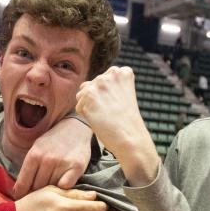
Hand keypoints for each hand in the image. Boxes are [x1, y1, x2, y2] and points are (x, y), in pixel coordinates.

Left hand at [12, 117, 91, 198]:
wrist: (75, 127)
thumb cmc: (53, 142)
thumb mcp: (36, 149)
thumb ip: (28, 169)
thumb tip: (18, 191)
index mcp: (34, 155)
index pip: (23, 183)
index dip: (21, 194)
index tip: (22, 199)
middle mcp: (47, 159)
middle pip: (37, 188)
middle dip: (36, 193)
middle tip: (39, 194)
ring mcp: (62, 163)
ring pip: (51, 188)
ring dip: (51, 191)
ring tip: (52, 188)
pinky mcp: (76, 167)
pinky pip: (66, 187)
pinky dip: (63, 189)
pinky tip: (63, 185)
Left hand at [76, 66, 158, 186]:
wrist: (130, 138)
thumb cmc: (126, 120)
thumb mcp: (123, 94)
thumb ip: (107, 85)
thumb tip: (83, 86)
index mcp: (121, 72)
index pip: (103, 79)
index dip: (108, 95)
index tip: (119, 104)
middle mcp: (109, 75)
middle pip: (90, 86)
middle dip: (96, 100)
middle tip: (112, 112)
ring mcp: (98, 86)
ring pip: (82, 95)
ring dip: (89, 106)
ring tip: (105, 115)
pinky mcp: (88, 99)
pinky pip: (79, 107)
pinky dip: (86, 116)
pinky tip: (99, 120)